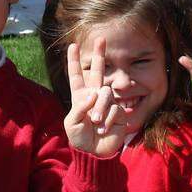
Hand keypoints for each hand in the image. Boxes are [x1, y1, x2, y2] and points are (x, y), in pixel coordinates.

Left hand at [62, 40, 127, 157]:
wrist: (95, 153)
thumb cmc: (80, 139)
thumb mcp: (72, 123)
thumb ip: (81, 106)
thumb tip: (95, 93)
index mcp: (80, 97)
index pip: (77, 76)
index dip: (74, 61)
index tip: (73, 45)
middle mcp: (94, 96)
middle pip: (98, 71)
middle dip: (99, 55)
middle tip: (101, 39)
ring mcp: (107, 103)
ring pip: (106, 93)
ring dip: (100, 109)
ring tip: (96, 123)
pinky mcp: (119, 111)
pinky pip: (115, 108)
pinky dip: (108, 119)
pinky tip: (105, 129)